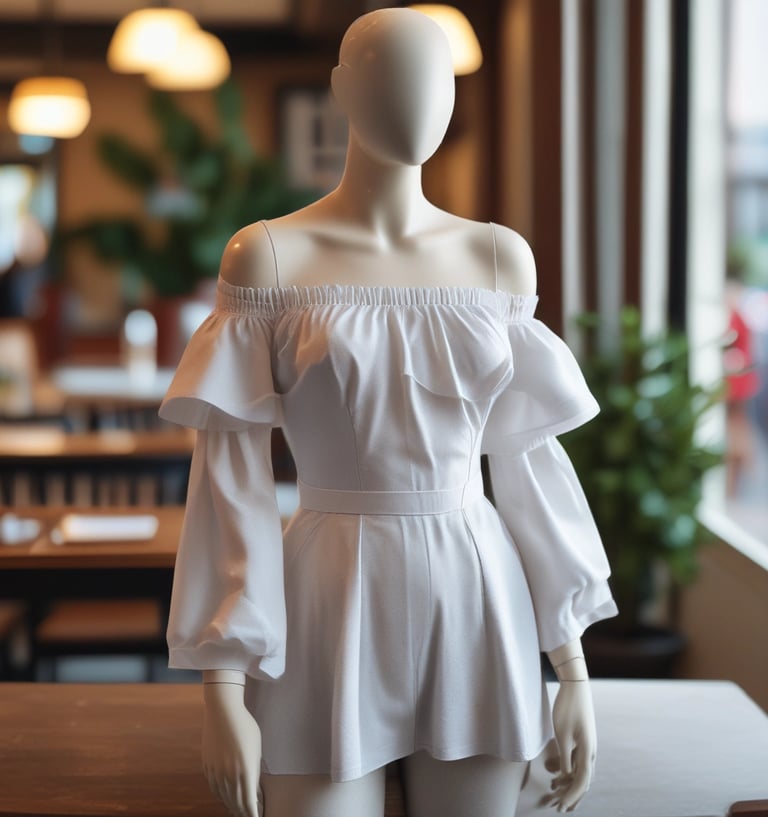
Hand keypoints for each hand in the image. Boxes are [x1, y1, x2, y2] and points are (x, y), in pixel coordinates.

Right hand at [202, 682, 262, 816]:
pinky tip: (224, 797)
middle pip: (236, 802)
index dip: (253, 813)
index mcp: (245, 770)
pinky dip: (220, 795)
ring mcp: (216, 771)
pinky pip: (214, 787)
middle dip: (242, 812)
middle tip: (247, 816)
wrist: (223, 710)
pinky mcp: (207, 766)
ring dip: (231, 805)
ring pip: (224, 797)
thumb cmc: (244, 725)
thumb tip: (253, 786)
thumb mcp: (256, 747)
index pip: (249, 802)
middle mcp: (229, 774)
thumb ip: (254, 769)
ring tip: (237, 811)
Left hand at [543, 682, 596, 811]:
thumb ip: (565, 757)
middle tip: (558, 807)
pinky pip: (575, 758)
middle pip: (583, 780)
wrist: (575, 685)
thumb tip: (567, 777)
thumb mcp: (562, 734)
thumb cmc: (567, 708)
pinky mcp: (581, 738)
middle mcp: (591, 751)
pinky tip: (552, 769)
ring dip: (567, 782)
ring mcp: (587, 745)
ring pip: (579, 770)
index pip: (581, 782)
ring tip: (552, 789)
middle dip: (570, 795)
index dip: (571, 796)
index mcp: (588, 751)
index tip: (560, 807)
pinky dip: (565, 767)